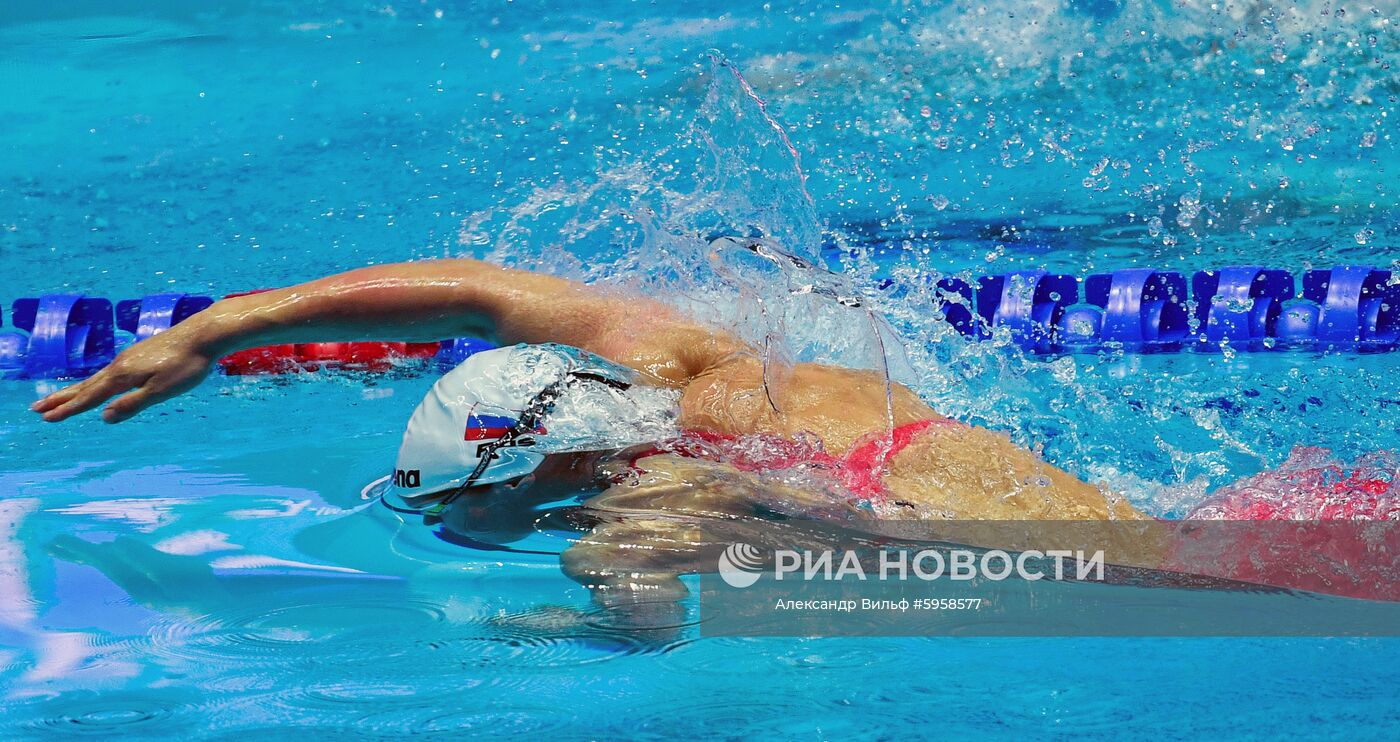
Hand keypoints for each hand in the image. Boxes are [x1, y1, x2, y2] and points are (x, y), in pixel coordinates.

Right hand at [29, 325, 218, 422]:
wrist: (204, 334)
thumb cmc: (187, 366)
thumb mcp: (161, 391)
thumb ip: (132, 404)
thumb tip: (104, 417)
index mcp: (122, 376)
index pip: (90, 398)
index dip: (68, 410)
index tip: (46, 418)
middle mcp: (120, 365)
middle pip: (85, 386)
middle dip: (61, 399)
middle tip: (36, 409)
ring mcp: (129, 357)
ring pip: (96, 377)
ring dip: (75, 389)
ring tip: (59, 398)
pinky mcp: (139, 354)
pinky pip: (109, 372)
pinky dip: (94, 381)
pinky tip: (99, 383)